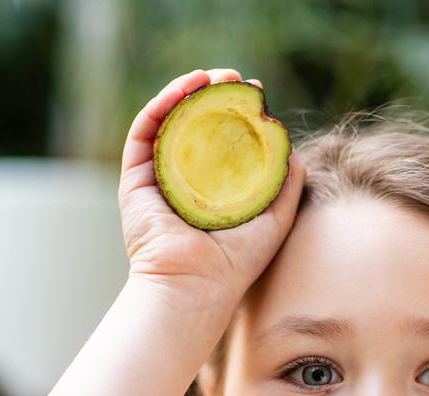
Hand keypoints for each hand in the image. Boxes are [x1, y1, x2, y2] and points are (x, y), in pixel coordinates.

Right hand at [118, 68, 304, 307]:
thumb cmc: (236, 264)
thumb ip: (286, 187)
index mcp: (212, 189)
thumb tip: (293, 150)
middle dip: (214, 96)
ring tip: (212, 76)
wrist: (195, 286)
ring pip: (169, 121)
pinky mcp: (135, 179)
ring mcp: (157, 177)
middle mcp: (183, 180)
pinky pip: (145, 131)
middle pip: (195, 125)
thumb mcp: (274, 220)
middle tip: (237, 79)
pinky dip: (162, 104)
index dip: (238, 113)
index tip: (258, 96)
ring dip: (187, 92)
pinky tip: (184, 89)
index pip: (223, 140)